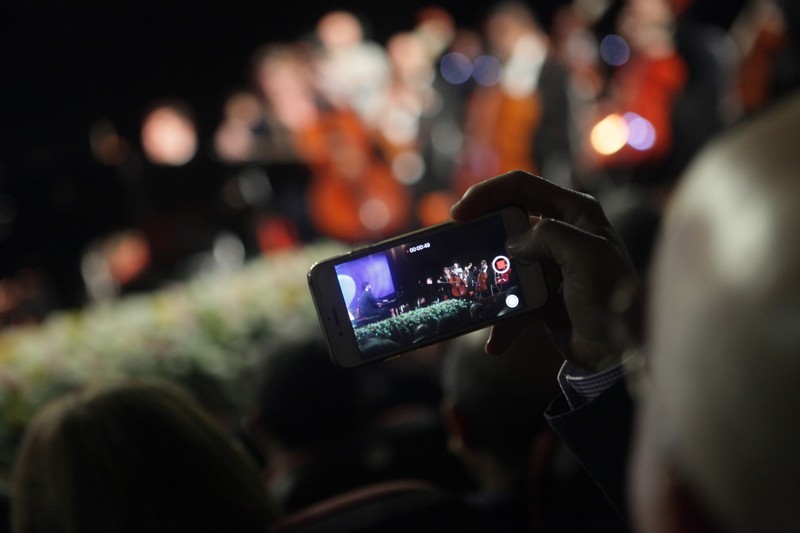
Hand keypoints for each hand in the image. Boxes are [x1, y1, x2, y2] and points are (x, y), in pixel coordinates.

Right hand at [451, 170, 637, 370]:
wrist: (618, 353)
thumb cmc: (611, 299)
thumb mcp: (586, 256)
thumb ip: (549, 236)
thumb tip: (514, 243)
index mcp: (575, 212)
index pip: (522, 186)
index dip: (487, 193)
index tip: (459, 214)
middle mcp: (562, 232)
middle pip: (507, 221)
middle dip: (482, 236)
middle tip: (456, 248)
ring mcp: (549, 264)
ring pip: (505, 263)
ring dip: (490, 283)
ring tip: (474, 299)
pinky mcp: (542, 294)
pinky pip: (511, 299)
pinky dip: (502, 321)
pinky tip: (496, 342)